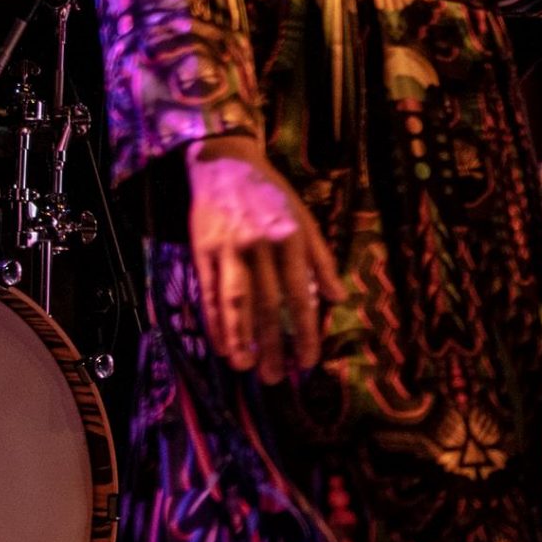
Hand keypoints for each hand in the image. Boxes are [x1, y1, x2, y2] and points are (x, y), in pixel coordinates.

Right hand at [184, 136, 341, 383]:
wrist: (225, 163)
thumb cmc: (272, 195)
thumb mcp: (306, 219)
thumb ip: (322, 260)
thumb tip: (338, 299)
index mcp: (291, 240)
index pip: (301, 295)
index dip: (305, 331)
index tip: (308, 360)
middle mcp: (260, 246)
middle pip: (267, 305)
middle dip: (272, 345)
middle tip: (277, 378)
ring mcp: (228, 250)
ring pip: (235, 303)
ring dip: (239, 339)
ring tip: (245, 368)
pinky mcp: (203, 251)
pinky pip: (209, 294)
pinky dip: (215, 322)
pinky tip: (221, 344)